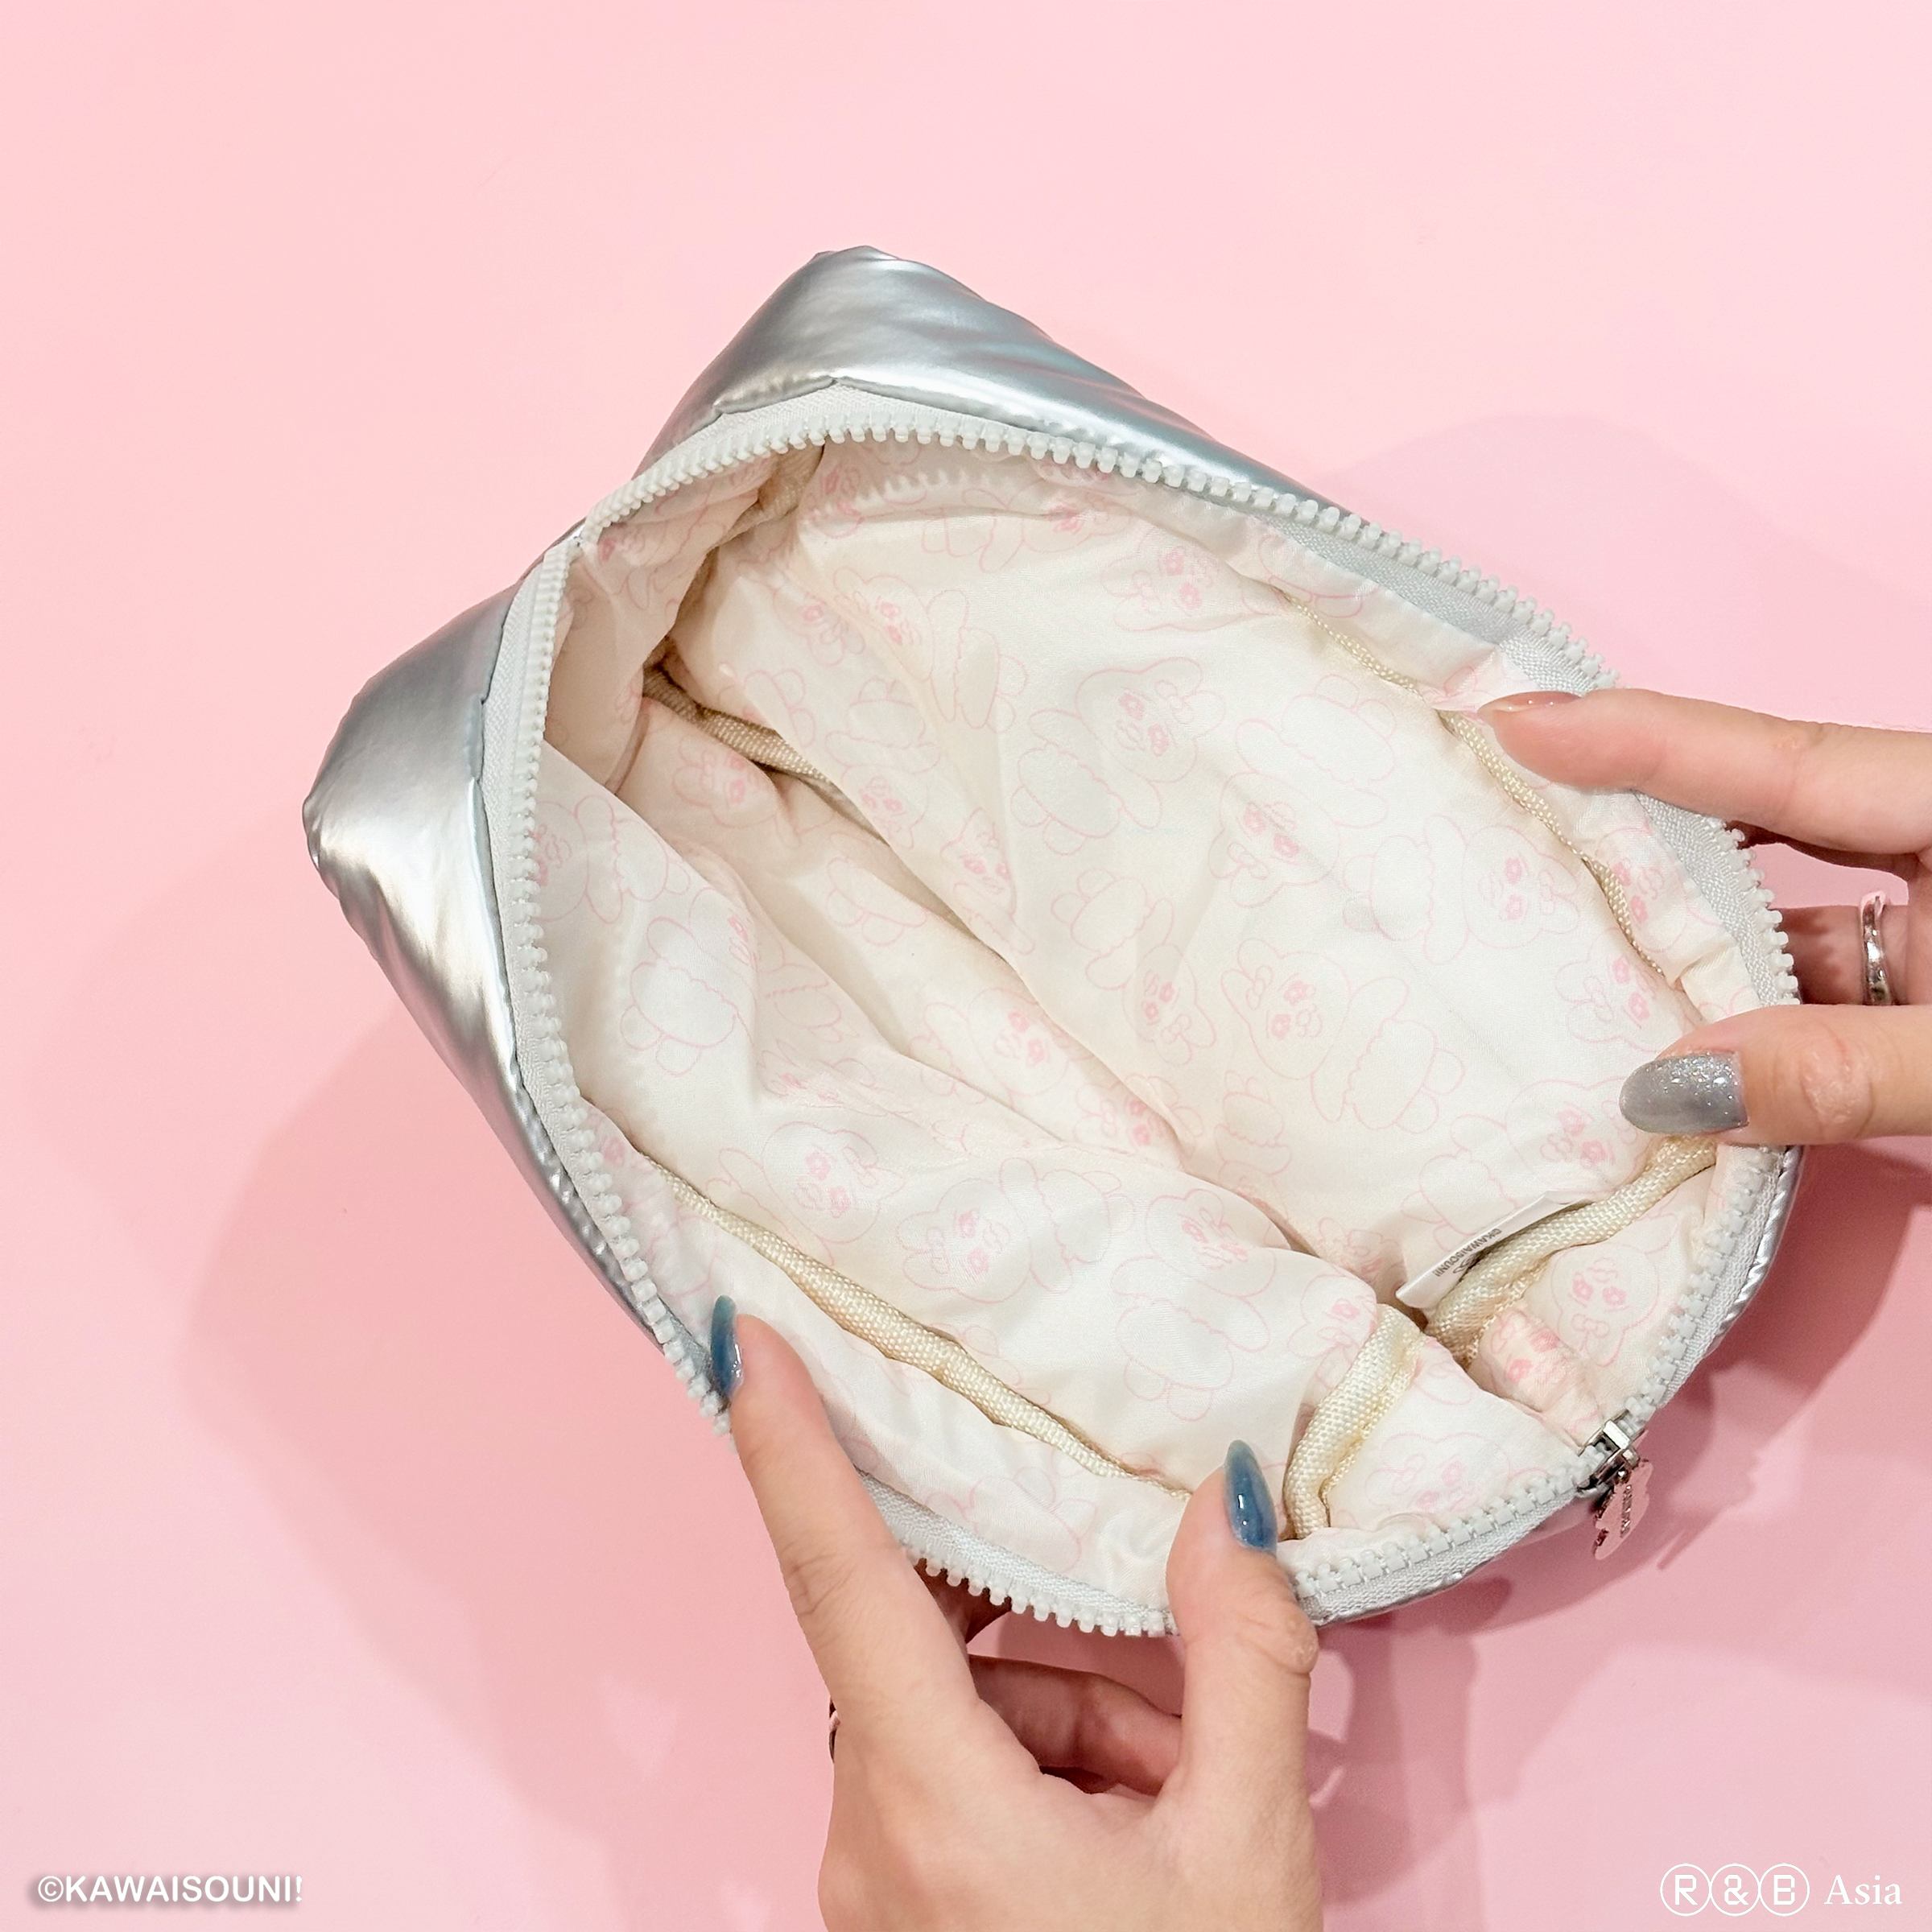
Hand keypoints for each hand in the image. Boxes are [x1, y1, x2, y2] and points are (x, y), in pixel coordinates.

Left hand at [716, 1304, 1324, 1931]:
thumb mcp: (1249, 1856)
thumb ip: (1245, 1661)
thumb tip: (1223, 1504)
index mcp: (931, 1809)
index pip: (839, 1583)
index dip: (787, 1448)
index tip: (743, 1338)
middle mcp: (869, 1836)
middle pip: (939, 1654)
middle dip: (1062, 1650)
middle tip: (1173, 1701)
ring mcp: (873, 1877)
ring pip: (960, 1714)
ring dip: (1076, 1719)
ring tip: (1181, 1802)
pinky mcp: (896, 1901)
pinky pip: (954, 1772)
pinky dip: (1046, 1765)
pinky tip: (1138, 1830)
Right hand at [1483, 688, 1929, 1141]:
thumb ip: (1839, 1069)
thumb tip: (1664, 1093)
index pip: (1786, 762)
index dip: (1645, 740)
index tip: (1519, 723)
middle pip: (1763, 813)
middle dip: (1636, 816)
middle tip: (1503, 805)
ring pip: (1782, 920)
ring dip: (1682, 951)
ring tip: (1556, 956)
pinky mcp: (1928, 997)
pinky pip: (1814, 991)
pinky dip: (1740, 1022)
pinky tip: (1661, 1050)